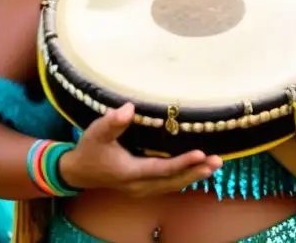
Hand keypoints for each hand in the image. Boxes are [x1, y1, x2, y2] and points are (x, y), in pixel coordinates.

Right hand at [60, 103, 221, 197]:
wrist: (77, 172)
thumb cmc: (89, 149)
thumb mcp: (96, 133)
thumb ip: (112, 122)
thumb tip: (129, 108)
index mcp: (130, 172)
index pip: (161, 169)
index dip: (181, 163)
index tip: (200, 154)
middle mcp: (139, 185)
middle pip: (172, 181)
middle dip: (196, 172)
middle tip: (217, 161)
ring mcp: (141, 188)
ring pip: (172, 185)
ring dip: (193, 176)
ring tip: (214, 166)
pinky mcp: (143, 187)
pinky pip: (168, 185)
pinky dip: (184, 178)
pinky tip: (197, 171)